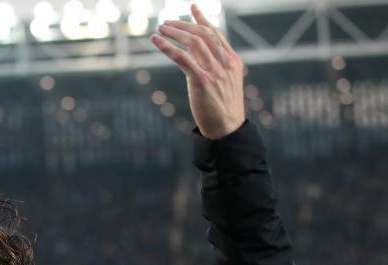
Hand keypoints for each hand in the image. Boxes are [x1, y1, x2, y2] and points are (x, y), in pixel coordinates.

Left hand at [151, 4, 244, 138]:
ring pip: (193, 42)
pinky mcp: (202, 80)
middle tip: (166, 23)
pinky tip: (156, 41)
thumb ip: (216, 68)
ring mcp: (214, 70)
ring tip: (160, 29)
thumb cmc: (222, 109)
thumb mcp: (224, 84)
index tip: (192, 8)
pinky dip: (167, 46)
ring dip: (174, 33)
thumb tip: (198, 60)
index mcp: (232, 61)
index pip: (216, 34)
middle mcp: (225, 62)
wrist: (227, 128)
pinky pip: (182, 57)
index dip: (203, 19)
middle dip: (183, 25)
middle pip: (203, 34)